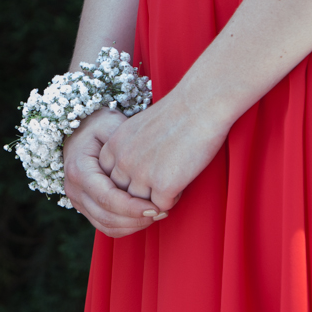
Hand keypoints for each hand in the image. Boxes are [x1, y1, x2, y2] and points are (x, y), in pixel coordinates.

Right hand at [63, 108, 166, 237]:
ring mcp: (78, 201)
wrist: (80, 130)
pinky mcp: (86, 208)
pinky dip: (127, 227)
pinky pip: (106, 226)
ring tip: (157, 215)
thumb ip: (124, 142)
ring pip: (106, 226)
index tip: (156, 207)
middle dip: (136, 219)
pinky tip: (145, 218)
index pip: (107, 198)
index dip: (132, 207)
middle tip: (162, 212)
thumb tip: (142, 165)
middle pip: (107, 216)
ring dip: (134, 225)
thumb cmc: (99, 125)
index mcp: (79, 170)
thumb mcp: (111, 124)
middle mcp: (74, 189)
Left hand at [98, 91, 228, 212]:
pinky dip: (174, 198)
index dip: (127, 182)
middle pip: (123, 195)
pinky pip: (162, 206)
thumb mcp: (139, 128)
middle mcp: (123, 161)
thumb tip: (131, 175)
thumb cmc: (176, 113)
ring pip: (141, 204)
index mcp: (114, 145)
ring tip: (172, 180)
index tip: (144, 175)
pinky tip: (182, 181)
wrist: (201, 104)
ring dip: (156, 197)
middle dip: (140, 195)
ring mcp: (141, 174)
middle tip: (159, 184)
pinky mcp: (164, 185)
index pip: (109, 180)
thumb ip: (128, 150)